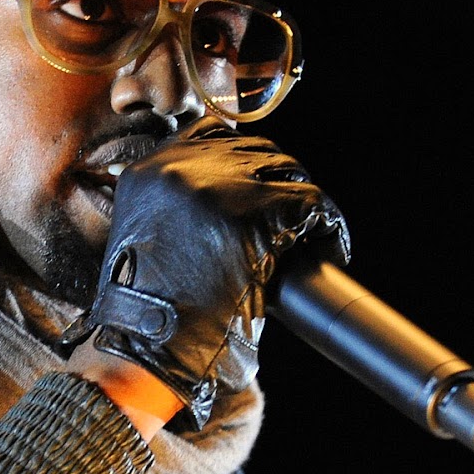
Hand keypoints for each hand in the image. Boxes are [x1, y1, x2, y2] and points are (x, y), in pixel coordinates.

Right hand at [67, 116, 349, 426]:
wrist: (151, 343)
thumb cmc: (147, 304)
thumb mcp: (141, 233)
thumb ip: (169, 199)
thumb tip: (220, 178)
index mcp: (147, 172)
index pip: (209, 130)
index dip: (242, 155)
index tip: (258, 179)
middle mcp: (178, 169)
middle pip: (254, 148)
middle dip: (277, 179)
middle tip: (291, 214)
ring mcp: (218, 188)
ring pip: (287, 170)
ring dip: (303, 199)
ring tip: (312, 231)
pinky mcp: (255, 215)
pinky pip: (311, 202)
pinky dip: (329, 225)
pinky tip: (331, 245)